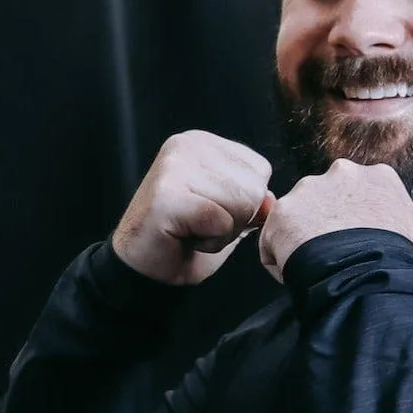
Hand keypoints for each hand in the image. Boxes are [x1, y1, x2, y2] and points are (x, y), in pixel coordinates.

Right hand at [112, 131, 276, 287]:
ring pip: (241, 203)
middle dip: (236, 220)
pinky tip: (184, 239)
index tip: (210, 214)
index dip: (245, 204)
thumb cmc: (182, 240)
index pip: (260, 168)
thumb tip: (270, 201)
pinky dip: (210, 240)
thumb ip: (252, 198)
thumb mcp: (227, 212)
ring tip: (192, 232)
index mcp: (202, 142)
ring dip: (223, 232)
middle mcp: (186, 145)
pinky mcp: (167, 196)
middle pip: (254, 187)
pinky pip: (219, 220)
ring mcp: (173, 168)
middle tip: (200, 227)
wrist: (142, 269)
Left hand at [259, 160, 412, 282]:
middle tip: (331, 260)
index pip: (352, 200)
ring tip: (316, 271)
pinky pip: (271, 245)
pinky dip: (279, 264)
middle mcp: (341, 173)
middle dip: (321, 230)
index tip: (352, 251)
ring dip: (299, 246)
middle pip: (320, 204)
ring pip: (293, 223)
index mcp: (378, 178)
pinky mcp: (282, 214)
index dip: (349, 229)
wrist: (374, 279)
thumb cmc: (407, 268)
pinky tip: (298, 277)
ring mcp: (308, 190)